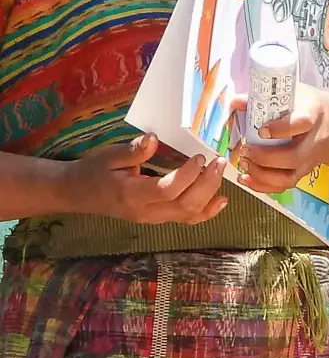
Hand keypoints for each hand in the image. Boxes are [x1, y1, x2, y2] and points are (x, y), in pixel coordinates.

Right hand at [66, 135, 228, 223]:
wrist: (77, 193)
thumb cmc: (93, 172)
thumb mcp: (108, 156)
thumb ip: (132, 151)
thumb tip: (153, 139)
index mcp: (132, 195)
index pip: (167, 191)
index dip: (187, 176)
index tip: (199, 157)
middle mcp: (146, 212)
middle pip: (184, 205)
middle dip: (207, 184)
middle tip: (218, 161)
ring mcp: (153, 218)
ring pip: (189, 214)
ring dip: (210, 194)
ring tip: (220, 172)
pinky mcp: (158, 218)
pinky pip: (186, 219)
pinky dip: (206, 211)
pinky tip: (221, 200)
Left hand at [229, 86, 328, 194]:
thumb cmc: (309, 107)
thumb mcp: (293, 95)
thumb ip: (263, 98)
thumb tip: (236, 102)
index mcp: (312, 115)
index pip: (302, 123)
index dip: (281, 129)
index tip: (261, 130)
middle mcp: (314, 142)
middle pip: (294, 157)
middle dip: (265, 158)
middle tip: (245, 150)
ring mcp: (308, 161)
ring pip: (289, 177)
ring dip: (261, 175)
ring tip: (244, 163)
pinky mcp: (301, 172)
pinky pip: (283, 186)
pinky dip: (262, 186)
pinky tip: (245, 177)